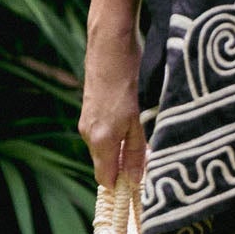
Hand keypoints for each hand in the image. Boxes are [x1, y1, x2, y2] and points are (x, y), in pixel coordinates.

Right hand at [78, 27, 146, 187]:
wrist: (109, 46)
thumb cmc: (128, 79)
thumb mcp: (138, 118)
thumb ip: (137, 150)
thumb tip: (135, 180)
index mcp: (101, 140)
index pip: (105, 179)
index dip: (120, 186)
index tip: (138, 187)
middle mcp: (89, 134)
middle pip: (104, 164)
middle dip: (123, 168)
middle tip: (147, 162)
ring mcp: (86, 122)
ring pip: (104, 148)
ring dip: (121, 150)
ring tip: (142, 138)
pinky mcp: (89, 110)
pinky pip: (101, 133)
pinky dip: (115, 135)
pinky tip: (131, 121)